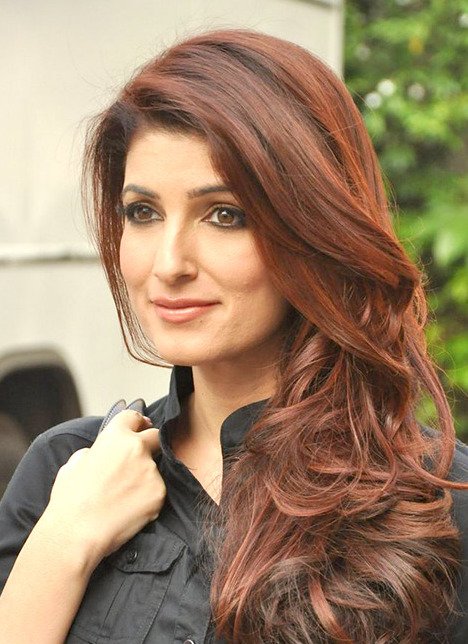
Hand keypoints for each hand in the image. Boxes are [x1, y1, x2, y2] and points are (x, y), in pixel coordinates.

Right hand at [43, 410, 165, 562]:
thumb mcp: (74, 463)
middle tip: (138, 460)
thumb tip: (101, 453)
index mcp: (115, 436)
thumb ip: (94, 451)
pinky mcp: (160, 493)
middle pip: (155, 437)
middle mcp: (137, 448)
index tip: (140, 427)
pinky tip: (129, 509)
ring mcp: (151, 471)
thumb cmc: (70, 501)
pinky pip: (157, 491)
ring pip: (154, 469)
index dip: (137, 422)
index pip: (134, 417)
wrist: (77, 534)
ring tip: (123, 497)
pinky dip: (147, 498)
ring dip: (144, 477)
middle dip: (149, 444)